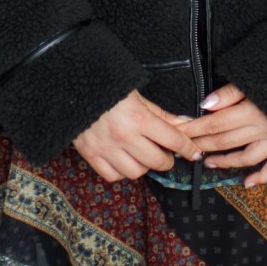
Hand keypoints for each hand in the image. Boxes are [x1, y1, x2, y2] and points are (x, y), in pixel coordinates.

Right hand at [72, 90, 201, 182]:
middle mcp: (124, 137)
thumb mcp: (138, 96)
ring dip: (144, 166)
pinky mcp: (91, 156)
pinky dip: (121, 171)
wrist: (72, 89)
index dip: (187, 148)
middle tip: (166, 153)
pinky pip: (113, 176)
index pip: (173, 140)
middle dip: (167, 159)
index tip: (194, 152)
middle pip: (157, 162)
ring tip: (142, 154)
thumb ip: (161, 114)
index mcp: (139, 118)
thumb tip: (185, 124)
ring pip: (136, 173)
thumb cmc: (109, 89)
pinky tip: (123, 159)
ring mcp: (107, 149)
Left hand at [178, 83, 266, 186]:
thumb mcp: (255, 79)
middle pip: (226, 140)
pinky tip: (247, 183)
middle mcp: (262, 130)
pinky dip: (260, 177)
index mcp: (252, 111)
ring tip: (208, 162)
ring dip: (225, 161)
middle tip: (186, 148)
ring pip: (245, 157)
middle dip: (203, 144)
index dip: (195, 128)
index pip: (215, 123)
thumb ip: (230, 93)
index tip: (178, 131)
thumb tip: (205, 105)